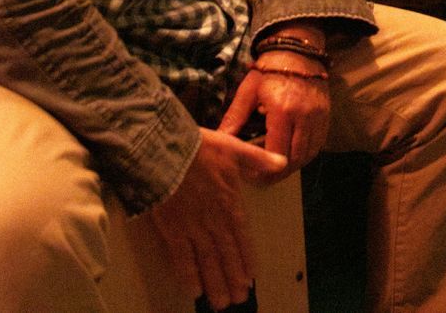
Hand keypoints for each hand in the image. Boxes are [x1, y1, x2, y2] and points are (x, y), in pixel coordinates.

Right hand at [146, 126, 286, 309]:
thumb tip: (282, 162)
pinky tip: (194, 291)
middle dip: (233, 279)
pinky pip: (181, 258)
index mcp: (230, 203)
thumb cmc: (198, 147)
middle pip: (225, 255)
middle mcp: (213, 221)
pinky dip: (188, 275)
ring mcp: (192, 228)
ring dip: (215, 283)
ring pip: (207, 262)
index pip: (242, 237)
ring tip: (221, 303)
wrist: (163, 150)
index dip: (246, 259)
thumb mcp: (234, 148)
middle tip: (238, 299)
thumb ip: (257, 160)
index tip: (250, 278)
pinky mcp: (171, 230)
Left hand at [229, 54, 330, 178]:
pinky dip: (305, 154)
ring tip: (276, 169)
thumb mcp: (247, 92)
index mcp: (282, 110)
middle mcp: (304, 116)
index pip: (277, 153)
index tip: (252, 175)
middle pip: (295, 159)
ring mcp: (318, 116)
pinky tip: (292, 155)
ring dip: (293, 166)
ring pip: (308, 155)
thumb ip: (235, 118)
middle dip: (278, 173)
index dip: (265, 170)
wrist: (296, 50)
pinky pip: (318, 145)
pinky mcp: (326, 115)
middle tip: (263, 178)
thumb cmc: (268, 70)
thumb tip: (220, 142)